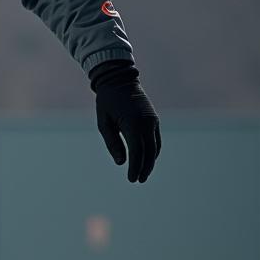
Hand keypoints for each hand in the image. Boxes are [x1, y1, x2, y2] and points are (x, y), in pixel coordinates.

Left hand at [89, 61, 160, 182]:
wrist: (118, 79)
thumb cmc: (107, 102)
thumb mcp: (104, 123)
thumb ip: (112, 143)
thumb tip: (121, 162)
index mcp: (133, 124)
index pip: (137, 151)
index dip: (135, 167)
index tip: (132, 179)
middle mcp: (146, 123)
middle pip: (149, 152)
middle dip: (144, 168)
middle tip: (138, 180)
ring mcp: (152, 120)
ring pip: (155, 146)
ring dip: (150, 161)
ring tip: (143, 173)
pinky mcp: (153, 118)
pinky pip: (156, 139)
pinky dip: (153, 150)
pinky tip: (147, 158)